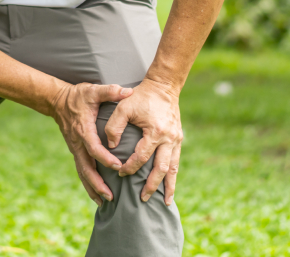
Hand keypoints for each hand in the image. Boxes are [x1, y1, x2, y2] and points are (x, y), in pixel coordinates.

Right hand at [49, 82, 133, 204]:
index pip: (93, 148)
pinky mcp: (76, 152)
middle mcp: (77, 143)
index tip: (118, 165)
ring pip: (82, 173)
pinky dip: (88, 184)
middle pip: (86, 168)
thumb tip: (127, 91)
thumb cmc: (78, 96)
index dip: (105, 158)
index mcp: (83, 130)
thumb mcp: (93, 90)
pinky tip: (97, 196)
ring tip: (105, 202)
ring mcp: (75, 149)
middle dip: (98, 183)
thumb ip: (110, 91)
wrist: (57, 101)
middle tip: (111, 195)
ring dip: (92, 188)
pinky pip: (82, 171)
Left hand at [103, 77, 182, 204]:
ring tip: (166, 202)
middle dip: (152, 185)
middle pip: (161, 169)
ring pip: (173, 168)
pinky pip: (176, 161)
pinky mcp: (178, 139)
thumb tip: (111, 146)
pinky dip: (173, 175)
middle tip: (143, 199)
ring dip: (169, 186)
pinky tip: (170, 186)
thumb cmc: (141, 97)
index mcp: (156, 132)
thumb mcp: (123, 108)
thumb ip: (113, 126)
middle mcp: (169, 138)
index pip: (141, 157)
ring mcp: (176, 140)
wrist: (163, 86)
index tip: (120, 173)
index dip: (130, 167)